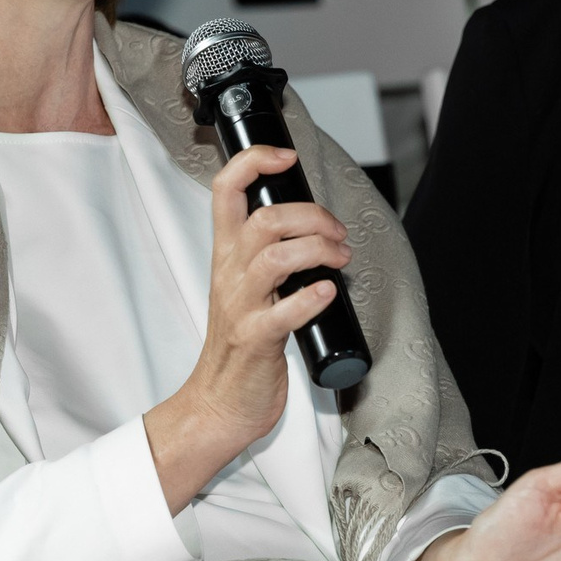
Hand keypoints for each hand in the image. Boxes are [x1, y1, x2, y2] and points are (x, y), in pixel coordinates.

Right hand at [144, 145, 349, 512]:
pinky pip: (283, 312)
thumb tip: (315, 226)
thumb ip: (269, 254)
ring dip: (317, 248)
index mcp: (226, 255)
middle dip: (310, 215)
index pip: (225, 190)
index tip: (285, 157)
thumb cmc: (240, 344)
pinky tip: (329, 292)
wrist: (219, 402)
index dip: (253, 162)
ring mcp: (241, 306)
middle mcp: (230, 273)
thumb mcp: (246, 286)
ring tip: (341, 257)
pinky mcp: (256, 340)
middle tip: (339, 233)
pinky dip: (312, 297)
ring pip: (273, 256)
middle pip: (263, 219)